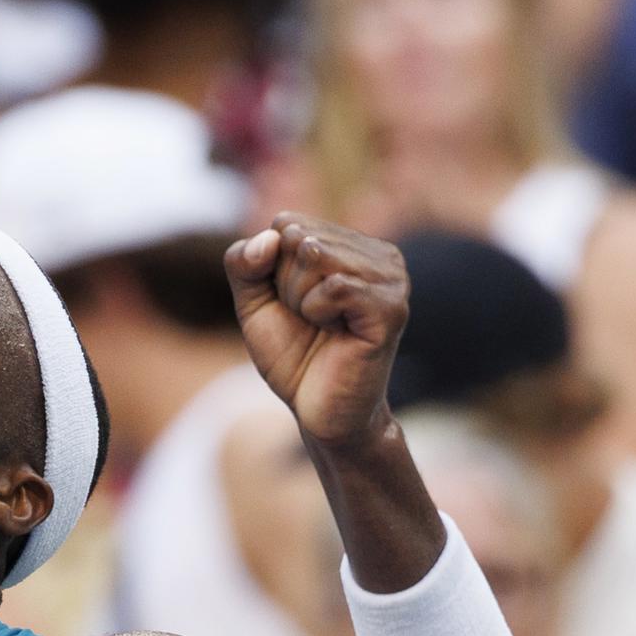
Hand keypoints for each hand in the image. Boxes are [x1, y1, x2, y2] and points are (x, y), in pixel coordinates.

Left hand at [225, 212, 408, 447]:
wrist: (319, 411)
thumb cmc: (293, 354)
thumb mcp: (252, 302)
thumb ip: (244, 262)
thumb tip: (270, 237)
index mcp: (352, 245)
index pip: (286, 224)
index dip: (271, 268)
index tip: (293, 303)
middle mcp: (380, 254)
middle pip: (299, 237)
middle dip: (285, 285)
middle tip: (309, 320)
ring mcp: (392, 279)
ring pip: (315, 256)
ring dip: (300, 300)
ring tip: (323, 326)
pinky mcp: (392, 307)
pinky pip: (334, 286)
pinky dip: (317, 312)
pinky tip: (336, 332)